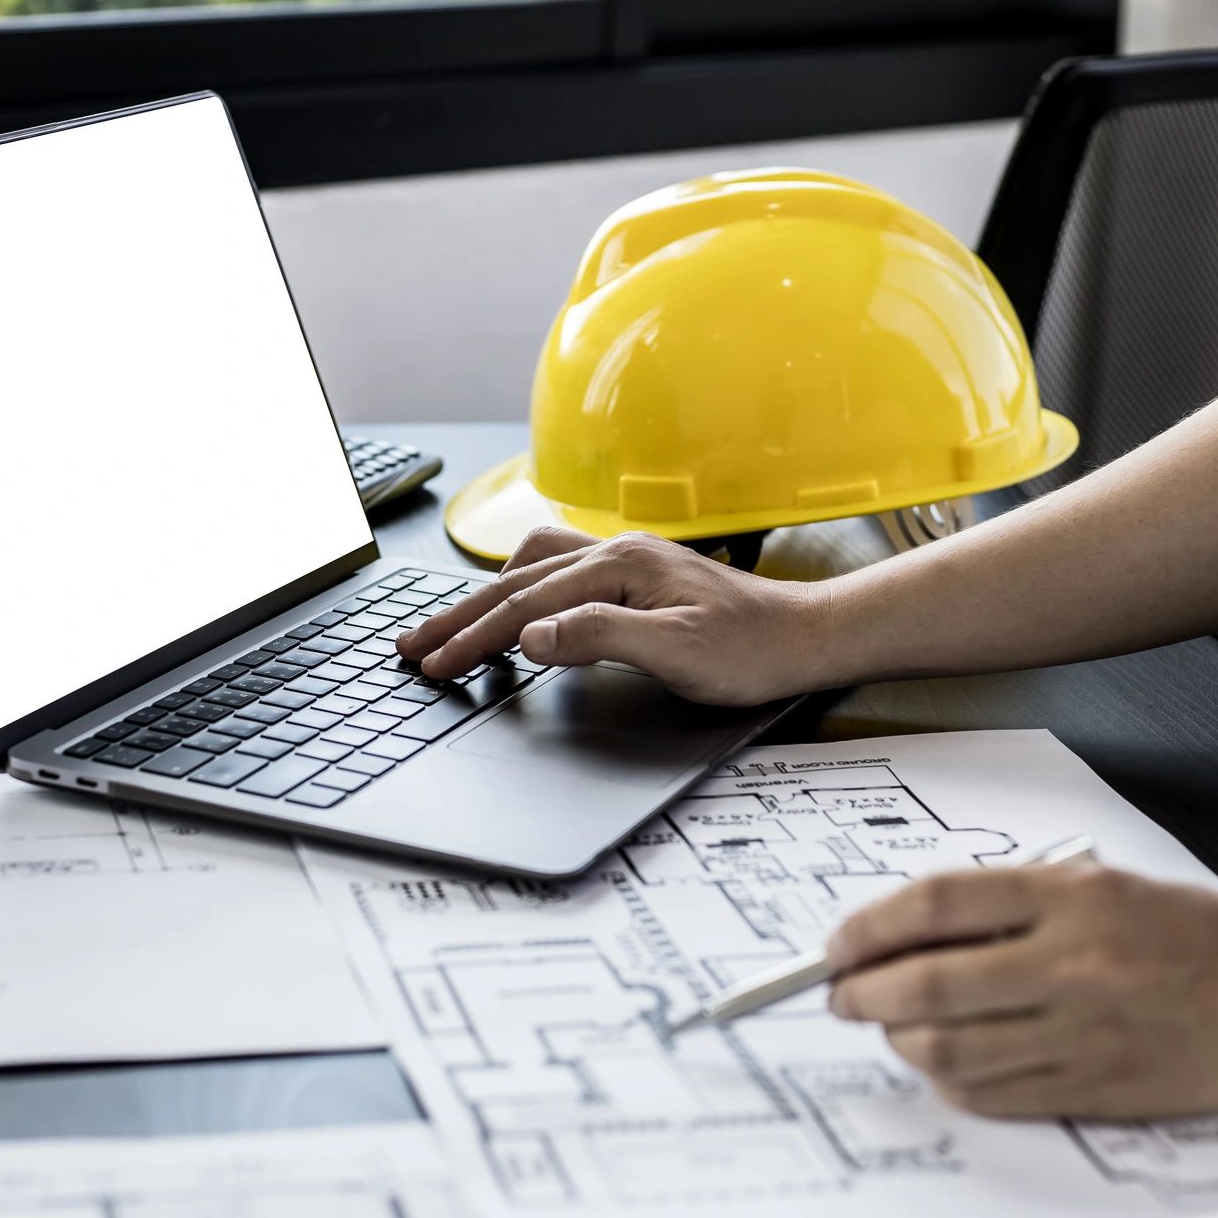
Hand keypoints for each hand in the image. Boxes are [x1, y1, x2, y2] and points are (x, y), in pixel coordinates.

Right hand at [397, 528, 834, 704]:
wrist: (804, 637)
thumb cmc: (749, 649)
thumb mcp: (674, 651)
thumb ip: (597, 636)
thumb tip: (529, 636)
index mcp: (619, 565)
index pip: (527, 604)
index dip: (475, 637)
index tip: (435, 664)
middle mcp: (614, 552)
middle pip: (517, 582)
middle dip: (460, 616)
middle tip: (413, 646)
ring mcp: (623, 561)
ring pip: (531, 570)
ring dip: (484, 598)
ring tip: (447, 626)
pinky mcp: (634, 576)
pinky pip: (556, 572)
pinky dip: (519, 589)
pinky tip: (513, 604)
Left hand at [824, 862, 1217, 1118]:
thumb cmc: (1191, 932)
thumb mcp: (1098, 884)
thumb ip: (1006, 905)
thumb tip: (903, 934)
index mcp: (1074, 897)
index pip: (936, 905)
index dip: (868, 927)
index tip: (840, 943)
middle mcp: (1076, 965)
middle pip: (927, 986)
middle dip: (863, 992)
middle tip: (841, 992)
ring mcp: (1086, 1034)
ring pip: (949, 1050)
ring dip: (899, 1040)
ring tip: (891, 1025)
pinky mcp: (1097, 1090)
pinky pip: (993, 1095)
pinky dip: (949, 1081)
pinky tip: (945, 1061)